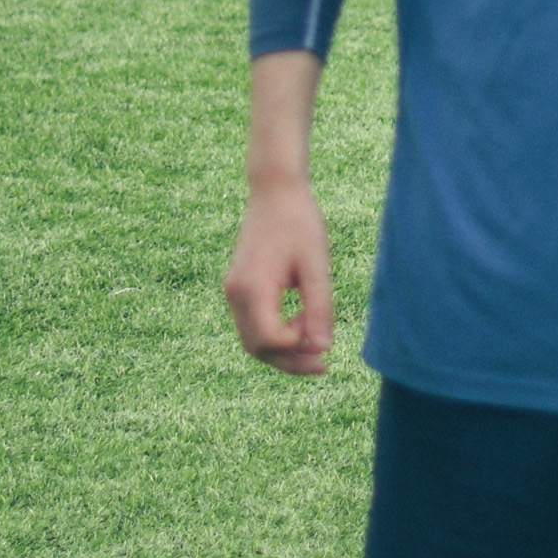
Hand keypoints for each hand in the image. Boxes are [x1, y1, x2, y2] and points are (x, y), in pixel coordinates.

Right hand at [223, 176, 335, 372]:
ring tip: (316, 344)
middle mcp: (235, 294)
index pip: (268, 339)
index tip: (322, 341)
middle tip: (324, 365)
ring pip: (252, 340)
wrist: (275, 192)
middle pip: (256, 347)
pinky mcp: (238, 289)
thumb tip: (324, 347)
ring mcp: (233, 292)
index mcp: (252, 288)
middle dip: (289, 362)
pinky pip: (253, 325)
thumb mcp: (316, 265)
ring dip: (283, 350)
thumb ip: (320, 307)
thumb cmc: (300, 224)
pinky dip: (276, 335)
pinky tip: (302, 326)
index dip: (296, 349)